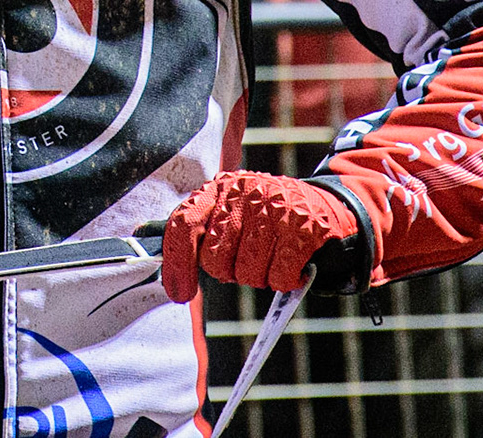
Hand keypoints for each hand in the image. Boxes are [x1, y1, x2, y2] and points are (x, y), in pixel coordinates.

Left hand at [162, 171, 358, 302]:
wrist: (327, 205)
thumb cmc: (267, 215)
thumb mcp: (231, 209)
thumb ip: (199, 229)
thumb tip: (154, 250)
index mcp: (218, 189)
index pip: (183, 224)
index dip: (177, 263)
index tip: (178, 293)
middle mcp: (242, 193)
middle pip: (215, 259)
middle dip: (228, 273)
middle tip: (246, 263)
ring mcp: (274, 208)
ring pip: (247, 272)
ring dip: (259, 278)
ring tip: (271, 260)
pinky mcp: (303, 228)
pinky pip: (279, 276)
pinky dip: (284, 281)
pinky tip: (292, 267)